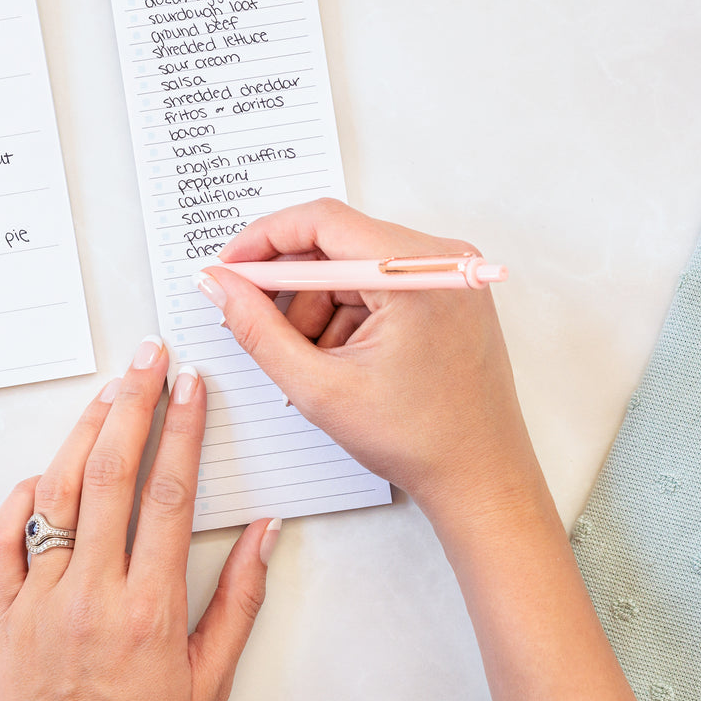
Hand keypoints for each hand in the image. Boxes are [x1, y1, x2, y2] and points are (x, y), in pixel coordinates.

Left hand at [0, 338, 280, 700]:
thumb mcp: (212, 682)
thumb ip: (240, 599)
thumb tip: (264, 529)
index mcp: (149, 609)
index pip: (169, 492)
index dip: (183, 428)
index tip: (192, 385)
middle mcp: (90, 594)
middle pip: (112, 472)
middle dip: (134, 402)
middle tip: (149, 357)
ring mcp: (40, 601)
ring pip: (57, 492)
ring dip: (84, 432)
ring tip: (109, 392)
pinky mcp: (2, 615)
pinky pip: (3, 539)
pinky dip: (23, 495)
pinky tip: (48, 470)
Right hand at [201, 199, 543, 532]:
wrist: (481, 479)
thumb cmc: (419, 440)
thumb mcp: (319, 387)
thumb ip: (257, 329)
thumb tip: (218, 284)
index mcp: (414, 271)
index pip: (323, 221)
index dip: (265, 239)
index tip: (230, 267)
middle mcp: (440, 257)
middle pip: (338, 242)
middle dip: (291, 285)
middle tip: (257, 323)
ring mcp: (447, 272)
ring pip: (353, 266)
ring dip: (319, 307)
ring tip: (316, 364)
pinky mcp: (448, 291)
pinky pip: (379, 283)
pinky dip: (348, 314)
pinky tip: (344, 361)